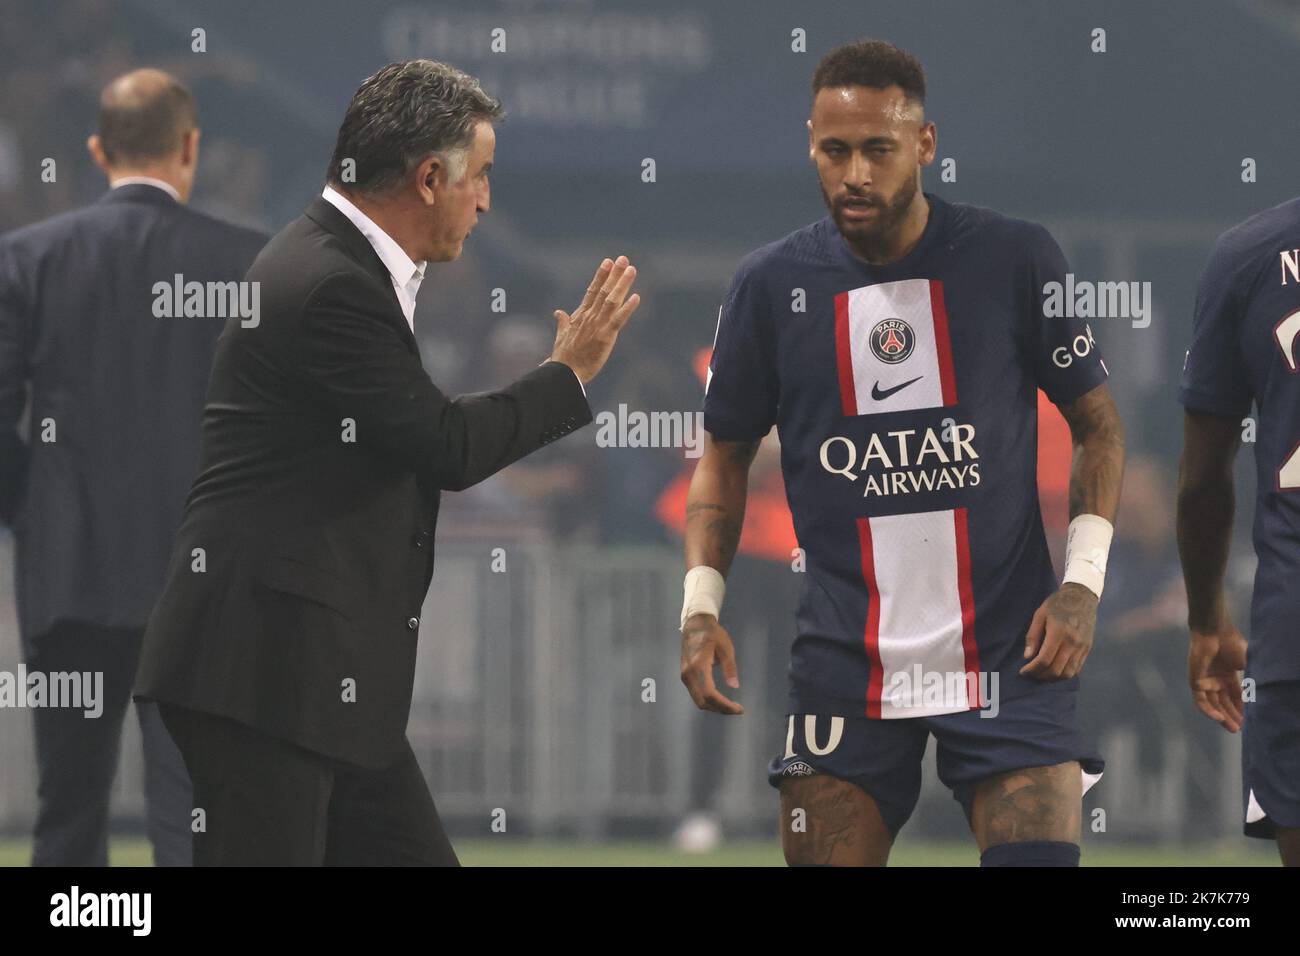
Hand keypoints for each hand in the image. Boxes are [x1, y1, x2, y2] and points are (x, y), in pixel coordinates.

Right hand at [550, 256, 640, 384]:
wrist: (564, 373)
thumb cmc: (563, 358)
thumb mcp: (561, 336)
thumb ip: (562, 322)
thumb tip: (557, 312)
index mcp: (580, 316)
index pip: (592, 291)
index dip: (601, 276)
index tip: (608, 262)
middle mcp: (589, 317)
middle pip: (604, 291)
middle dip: (614, 275)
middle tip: (624, 259)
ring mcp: (597, 325)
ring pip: (612, 300)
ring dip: (622, 284)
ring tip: (631, 270)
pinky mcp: (605, 336)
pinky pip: (618, 319)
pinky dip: (628, 308)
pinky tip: (637, 297)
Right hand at [679, 613, 742, 714]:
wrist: (694, 625)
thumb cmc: (712, 634)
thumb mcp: (725, 647)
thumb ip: (729, 667)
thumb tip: (735, 686)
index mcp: (698, 666)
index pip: (710, 694)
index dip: (724, 705)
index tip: (739, 709)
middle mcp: (689, 674)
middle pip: (703, 701)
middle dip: (720, 709)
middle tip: (737, 710)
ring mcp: (685, 676)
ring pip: (698, 700)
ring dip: (714, 707)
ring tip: (731, 707)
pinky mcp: (686, 677)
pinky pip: (696, 695)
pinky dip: (708, 701)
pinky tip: (720, 700)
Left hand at [1020, 582, 1096, 679]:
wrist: (1082, 596)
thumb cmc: (1057, 604)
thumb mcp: (1039, 615)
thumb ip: (1033, 636)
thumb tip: (1027, 656)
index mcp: (1058, 632)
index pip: (1045, 659)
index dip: (1032, 669)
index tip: (1023, 672)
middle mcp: (1072, 642)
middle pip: (1056, 670)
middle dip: (1040, 676)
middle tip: (1030, 674)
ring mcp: (1082, 647)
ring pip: (1068, 673)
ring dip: (1053, 678)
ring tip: (1041, 674)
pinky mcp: (1087, 648)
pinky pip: (1077, 668)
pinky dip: (1064, 674)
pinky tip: (1054, 670)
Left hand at [1188, 617, 1246, 731]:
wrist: (1214, 632)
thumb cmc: (1231, 643)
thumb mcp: (1246, 664)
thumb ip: (1250, 678)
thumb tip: (1257, 693)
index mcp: (1227, 675)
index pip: (1235, 696)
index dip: (1241, 707)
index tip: (1249, 720)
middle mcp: (1215, 679)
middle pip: (1223, 702)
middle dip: (1232, 715)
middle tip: (1240, 729)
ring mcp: (1205, 681)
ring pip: (1212, 704)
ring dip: (1222, 716)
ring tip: (1232, 727)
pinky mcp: (1195, 681)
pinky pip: (1201, 700)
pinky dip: (1209, 709)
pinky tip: (1219, 717)